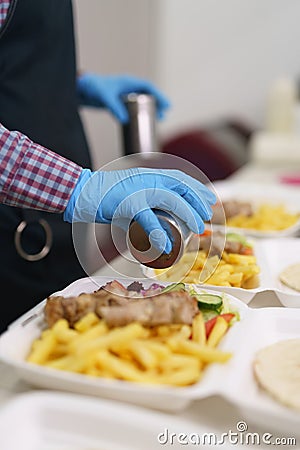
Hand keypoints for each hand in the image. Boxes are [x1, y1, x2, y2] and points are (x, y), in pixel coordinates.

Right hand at [64, 168, 215, 252]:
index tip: (210, 199)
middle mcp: (147, 179)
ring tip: (197, 228)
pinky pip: (149, 220)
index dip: (197, 189)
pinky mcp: (128, 204)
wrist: (82, 192)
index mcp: (149, 176)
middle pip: (180, 187)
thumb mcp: (131, 190)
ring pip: (171, 200)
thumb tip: (159, 213)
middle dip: (198, 202)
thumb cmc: (105, 195)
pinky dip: (159, 233)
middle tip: (207, 216)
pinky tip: (166, 246)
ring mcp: (139, 191)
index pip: (180, 178)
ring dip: (188, 214)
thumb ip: (146, 198)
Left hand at [77, 73, 170, 122]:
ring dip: (150, 109)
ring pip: (141, 101)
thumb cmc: (92, 88)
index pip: (148, 87)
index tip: (166, 105)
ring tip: (158, 119)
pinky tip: (142, 122)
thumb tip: (125, 120)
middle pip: (147, 94)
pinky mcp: (117, 103)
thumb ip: (114, 108)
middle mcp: (127, 88)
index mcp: (128, 82)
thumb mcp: (105, 97)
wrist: (80, 90)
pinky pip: (133, 107)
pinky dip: (139, 113)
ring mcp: (122, 95)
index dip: (158, 95)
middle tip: (164, 114)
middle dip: (157, 103)